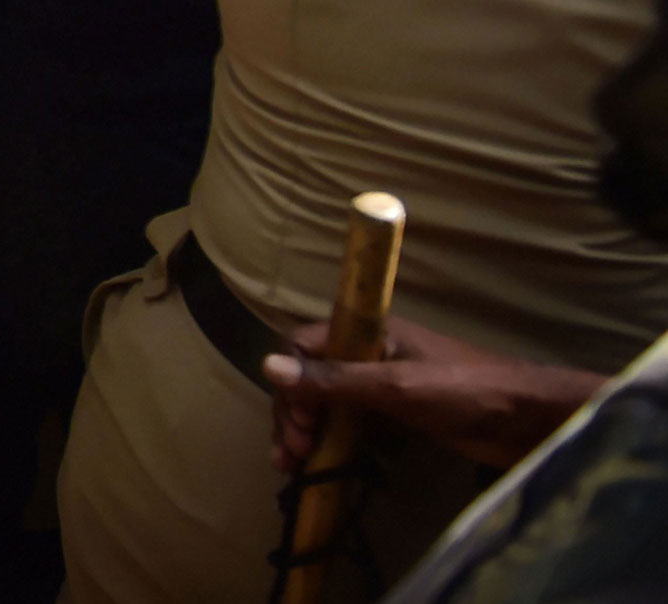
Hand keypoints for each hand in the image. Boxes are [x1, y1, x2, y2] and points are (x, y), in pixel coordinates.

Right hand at [265, 316, 604, 473]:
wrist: (531, 421)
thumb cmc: (466, 392)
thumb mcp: (396, 386)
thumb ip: (335, 380)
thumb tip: (267, 366)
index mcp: (367, 331)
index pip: (303, 347)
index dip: (291, 384)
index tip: (297, 426)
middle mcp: (368, 353)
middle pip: (311, 378)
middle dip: (293, 415)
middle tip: (290, 456)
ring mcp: (383, 384)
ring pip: (328, 402)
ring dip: (306, 431)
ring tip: (294, 467)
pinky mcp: (399, 413)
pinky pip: (352, 422)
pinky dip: (332, 440)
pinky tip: (322, 463)